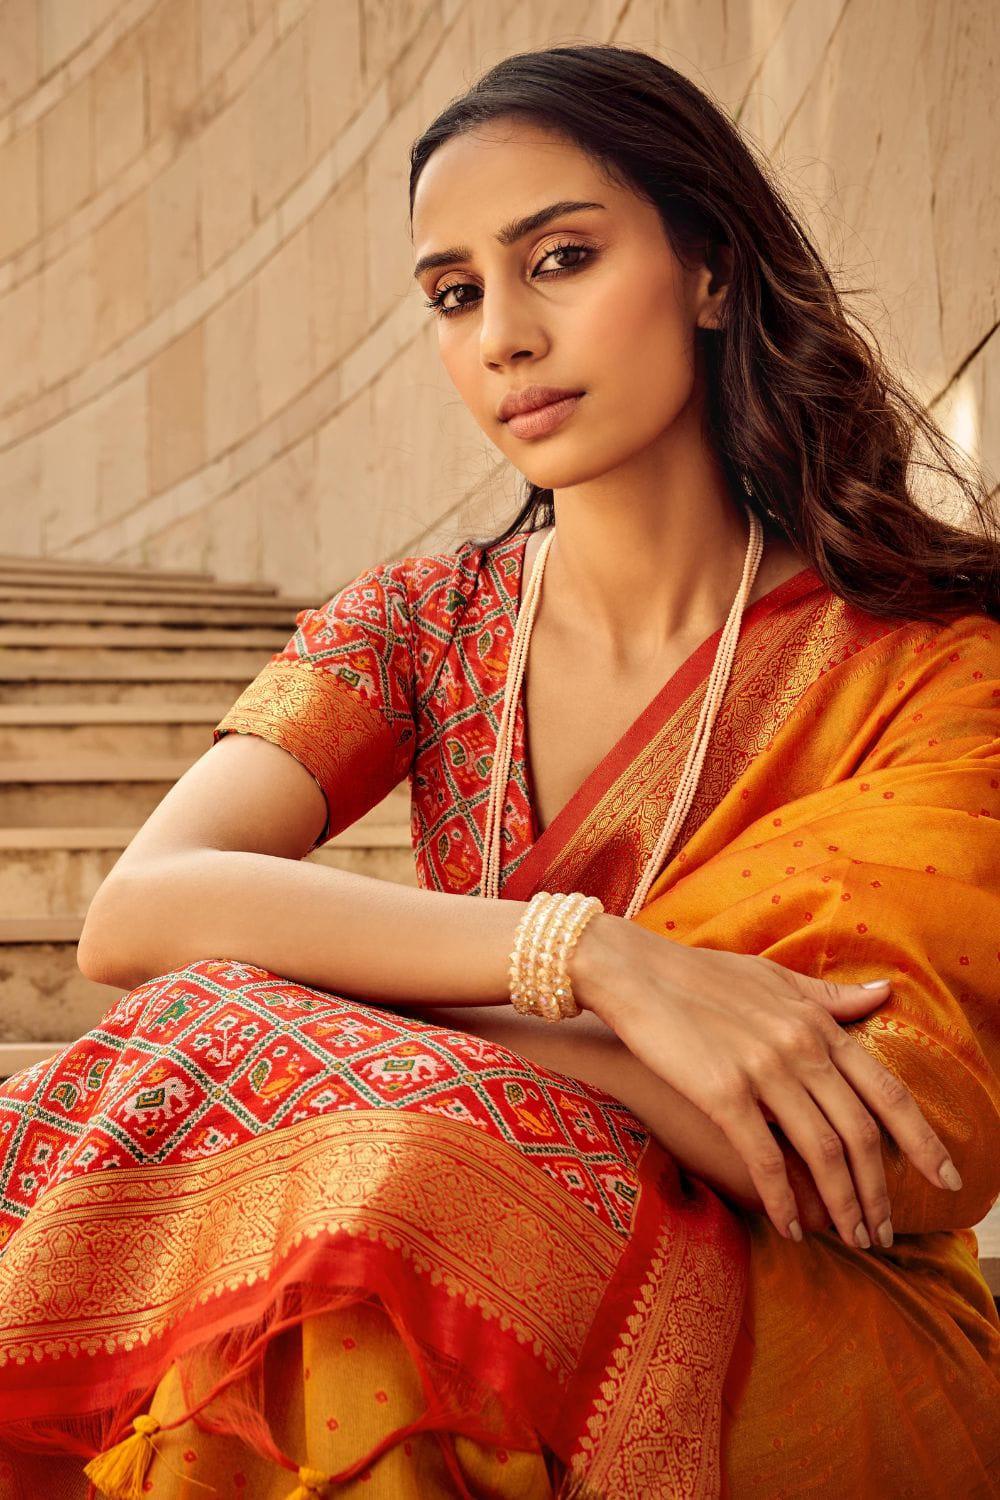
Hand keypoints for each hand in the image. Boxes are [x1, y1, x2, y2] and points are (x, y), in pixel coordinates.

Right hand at [571, 915, 960, 1247]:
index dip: (921, 1140)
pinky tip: (790, 1227)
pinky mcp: (723, 1093)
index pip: (886, 1091)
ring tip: (853, 1239)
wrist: (632, 971)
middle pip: (860, 1133)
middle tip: (888, 1233)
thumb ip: (829, 997)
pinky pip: (765, 1160)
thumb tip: (884, 993)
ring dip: (843, 1205)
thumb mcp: (773, 978)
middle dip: (880, 1192)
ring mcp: (763, 1070)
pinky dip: (783, 1199)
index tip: (946, 1178)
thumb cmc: (699, 975)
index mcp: (816, 1023)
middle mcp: (800, 1047)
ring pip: (822, 1152)